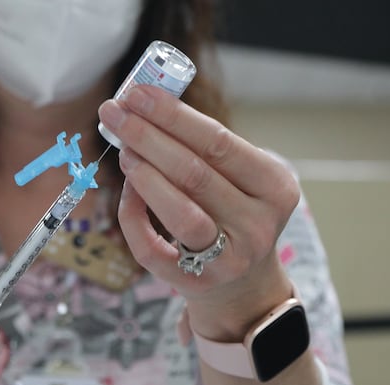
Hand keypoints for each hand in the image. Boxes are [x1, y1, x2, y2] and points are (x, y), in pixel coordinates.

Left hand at [98, 85, 299, 341]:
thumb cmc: (233, 215)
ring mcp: (227, 258)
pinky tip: (127, 191)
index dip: (173, 115)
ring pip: (179, 213)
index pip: (219, 142)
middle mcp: (257, 224)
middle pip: (194, 172)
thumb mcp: (240, 179)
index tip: (137, 93)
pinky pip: (151, 248)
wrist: (243, 286)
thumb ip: (205, 148)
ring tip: (122, 149)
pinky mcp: (196, 283)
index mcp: (274, 187)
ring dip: (143, 175)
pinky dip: (132, 216)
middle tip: (114, 113)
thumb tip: (145, 106)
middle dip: (147, 136)